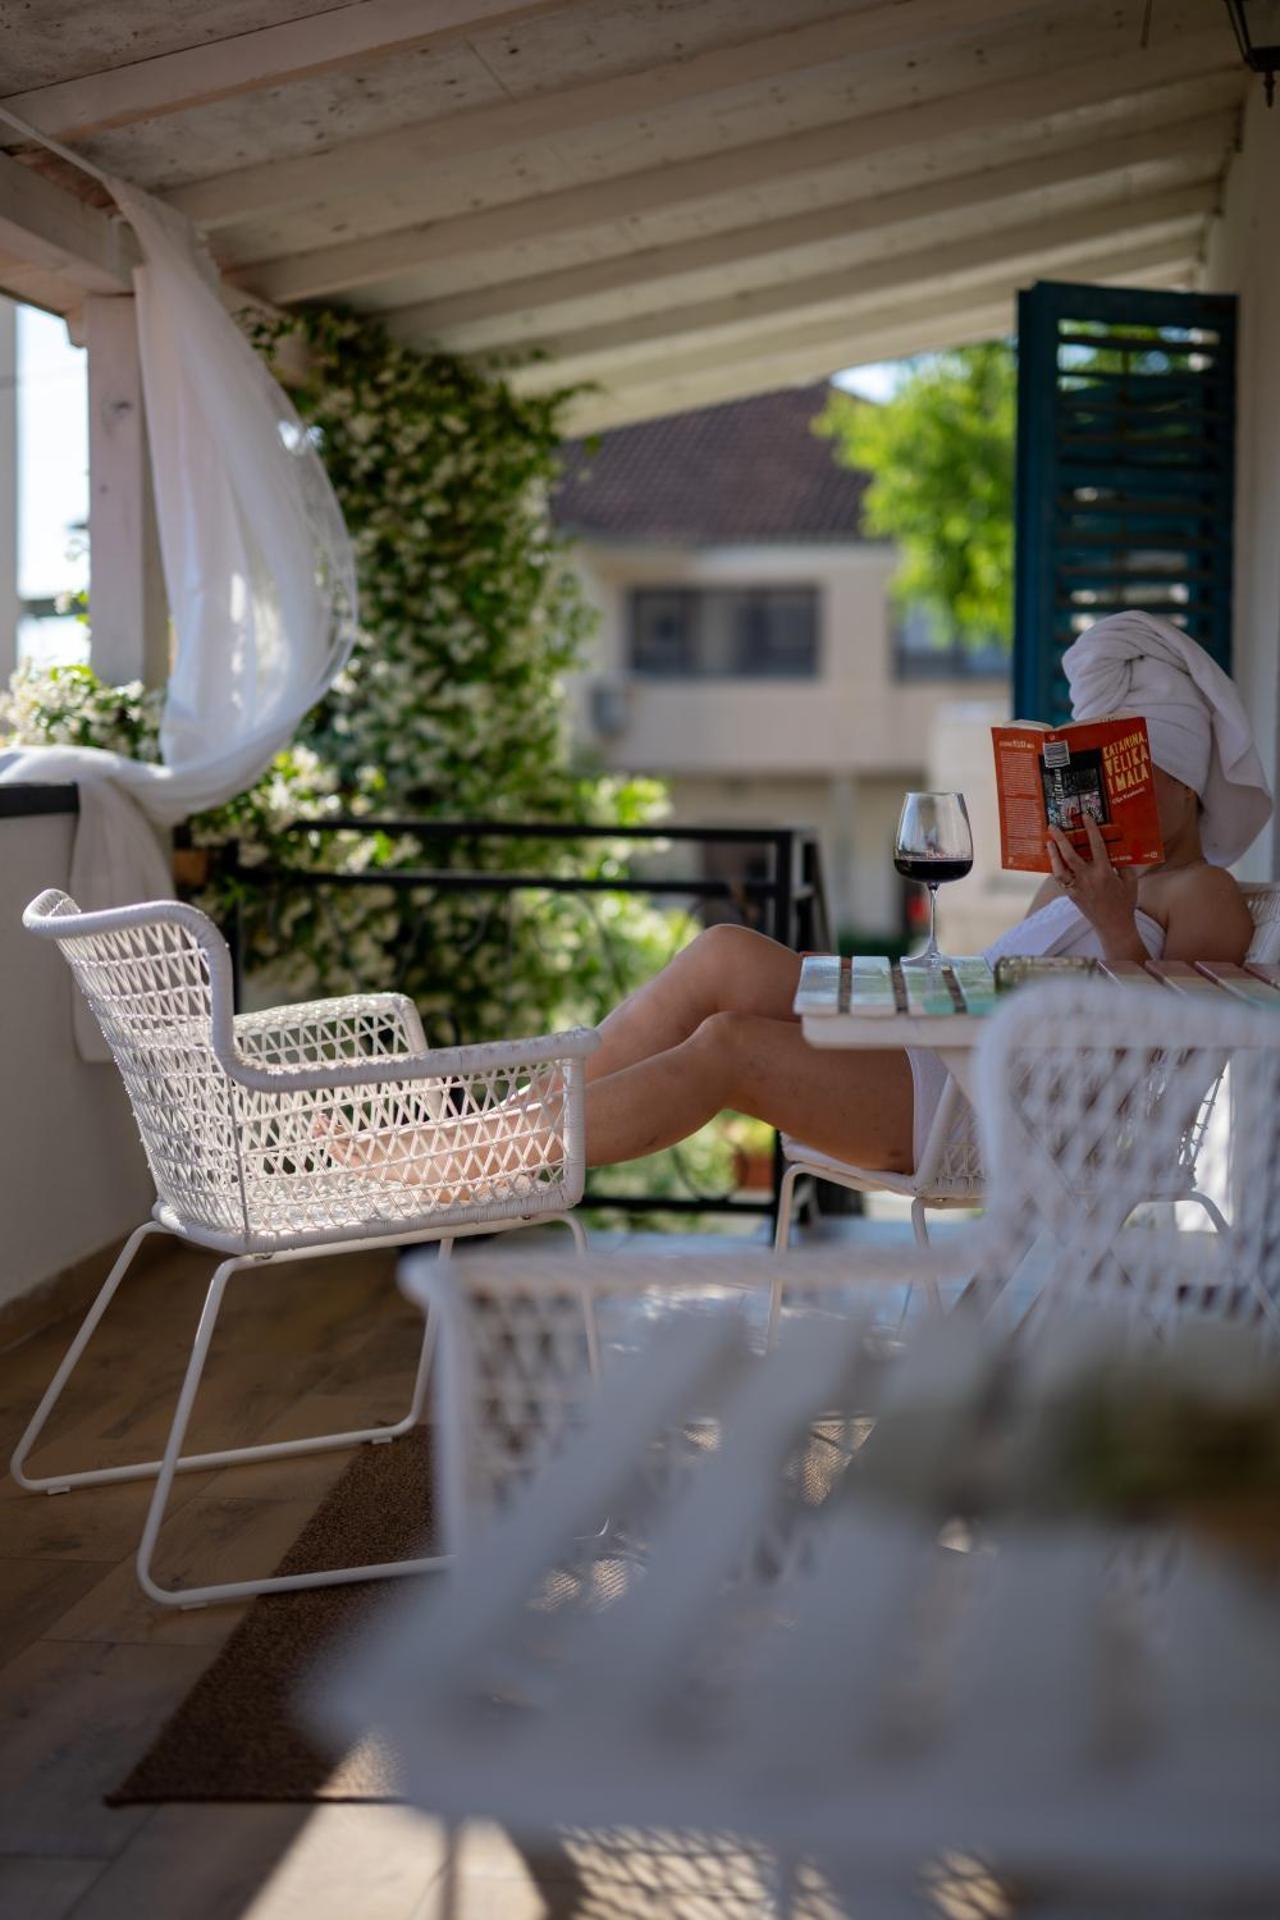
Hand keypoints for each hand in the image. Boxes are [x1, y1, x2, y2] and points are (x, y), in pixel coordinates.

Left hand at [1046, 819, 1138, 937]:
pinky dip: (1056, 869)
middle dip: (1060, 839)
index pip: (1096, 846)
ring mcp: (1077, 888)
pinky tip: (1054, 860)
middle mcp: (1088, 879)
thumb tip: (1117, 851)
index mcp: (1104, 872)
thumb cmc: (1124, 902)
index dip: (1090, 829)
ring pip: (1059, 869)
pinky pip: (1060, 880)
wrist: (1113, 926)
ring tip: (1048, 842)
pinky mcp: (1071, 895)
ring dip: (1052, 855)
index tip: (1085, 816)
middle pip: (1070, 855)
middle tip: (1053, 826)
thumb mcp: (1130, 881)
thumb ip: (1124, 865)